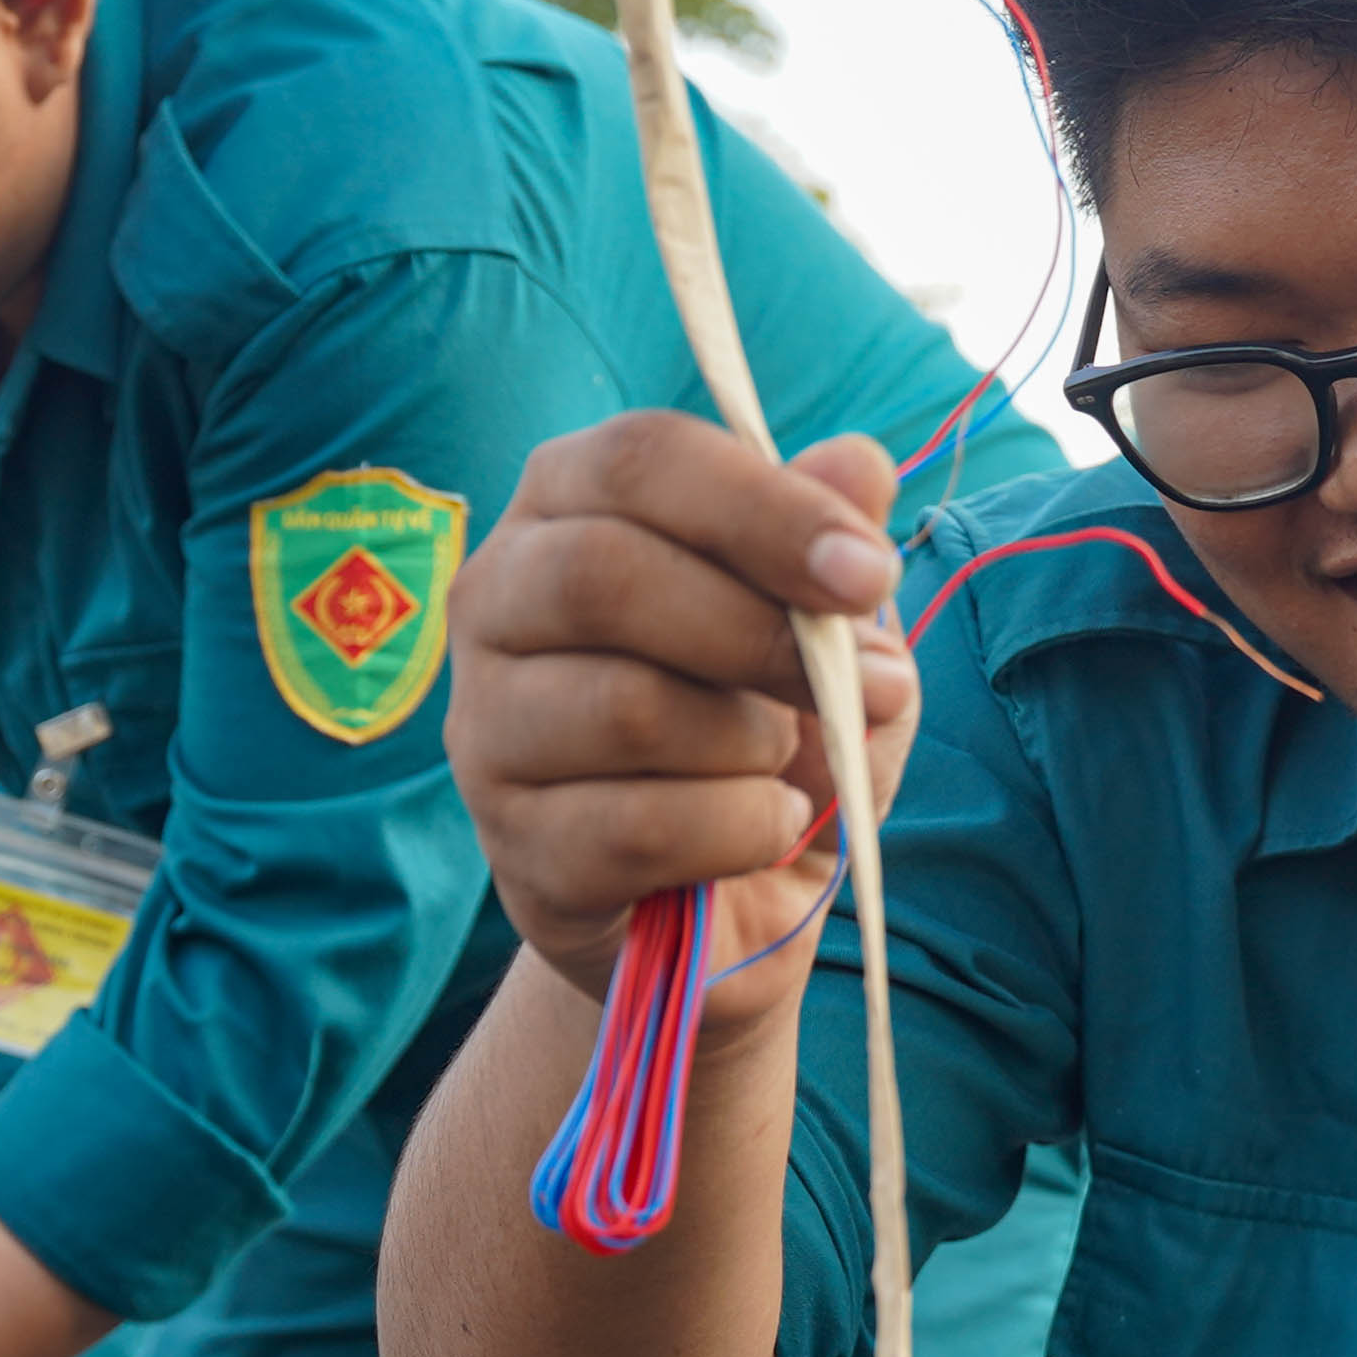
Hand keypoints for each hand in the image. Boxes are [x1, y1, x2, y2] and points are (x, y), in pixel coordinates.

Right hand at [445, 412, 914, 1011]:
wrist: (735, 896)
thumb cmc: (768, 724)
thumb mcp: (828, 630)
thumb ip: (832, 544)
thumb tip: (858, 465)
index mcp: (569, 502)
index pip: (640, 459)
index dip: (765, 508)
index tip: (870, 574)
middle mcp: (498, 598)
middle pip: (601, 575)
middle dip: (758, 633)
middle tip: (865, 685)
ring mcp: (486, 725)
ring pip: (624, 709)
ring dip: (752, 743)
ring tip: (784, 762)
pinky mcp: (512, 845)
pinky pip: (637, 829)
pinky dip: (739, 831)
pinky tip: (766, 828)